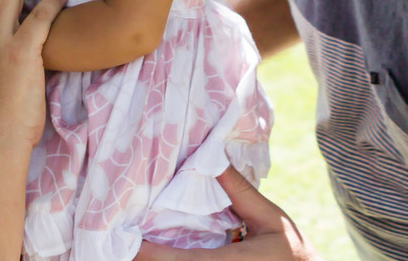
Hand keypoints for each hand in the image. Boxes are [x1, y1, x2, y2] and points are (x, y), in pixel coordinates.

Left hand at [133, 168, 322, 260]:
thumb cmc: (292, 250)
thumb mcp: (268, 218)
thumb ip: (239, 191)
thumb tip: (211, 156)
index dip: (148, 254)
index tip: (125, 240)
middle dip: (145, 258)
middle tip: (115, 238)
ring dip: (156, 260)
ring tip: (128, 245)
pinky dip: (170, 260)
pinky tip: (154, 250)